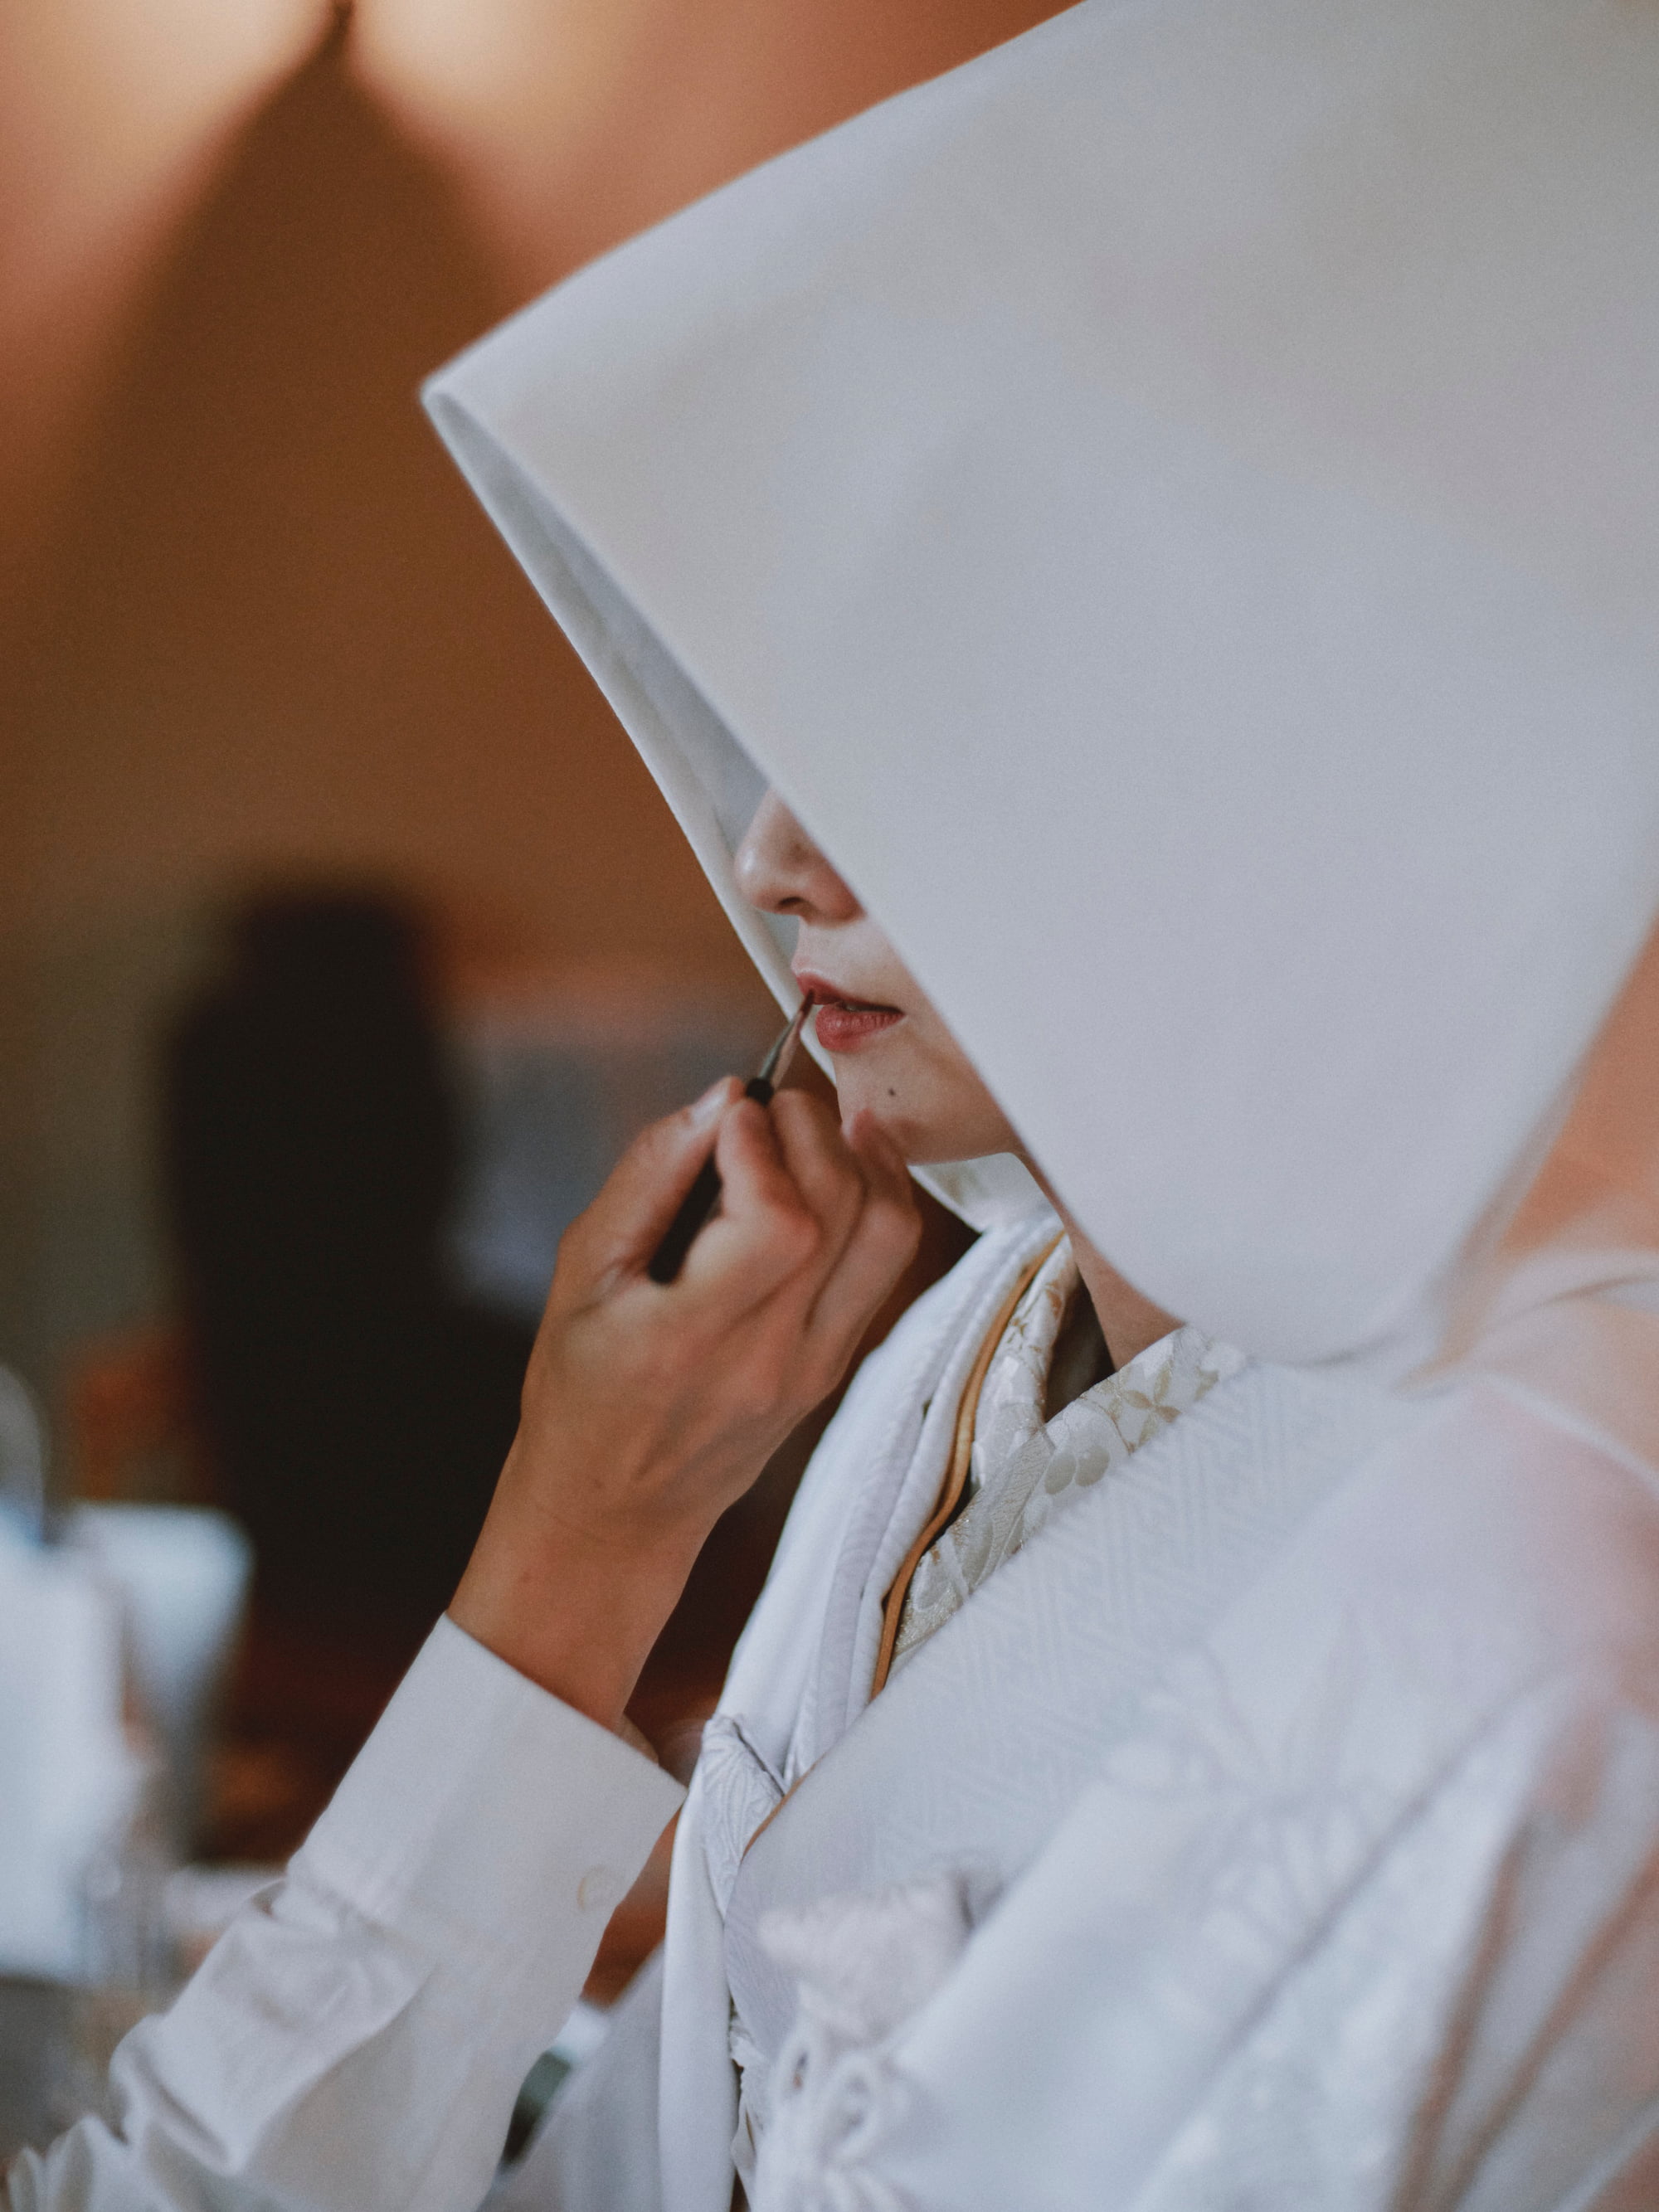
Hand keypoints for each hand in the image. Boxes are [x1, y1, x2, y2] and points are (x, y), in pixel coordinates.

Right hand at [449, 1080, 919, 1730]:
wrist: (614, 1515)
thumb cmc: (579, 1395)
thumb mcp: (579, 1278)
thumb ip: (647, 1180)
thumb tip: (718, 1100)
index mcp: (690, 1339)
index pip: (776, 1223)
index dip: (762, 1145)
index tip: (731, 1109)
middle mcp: (771, 1357)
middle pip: (843, 1215)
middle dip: (814, 1131)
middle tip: (770, 1105)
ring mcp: (816, 1367)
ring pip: (887, 1237)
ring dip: (863, 1159)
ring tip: (816, 1121)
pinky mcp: (836, 1367)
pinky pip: (885, 1269)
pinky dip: (876, 1201)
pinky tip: (844, 1164)